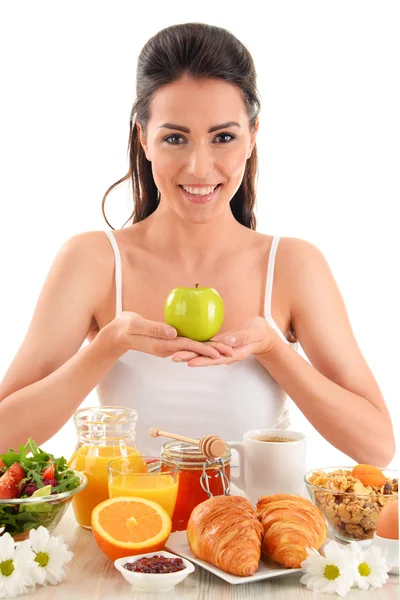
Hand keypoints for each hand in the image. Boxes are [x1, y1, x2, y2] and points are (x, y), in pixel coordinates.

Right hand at [98, 311, 234, 359]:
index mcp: (163, 345)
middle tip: (233, 351)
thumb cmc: (123, 328)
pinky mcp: (167, 343)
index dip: (206, 349)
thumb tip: (173, 333)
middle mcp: (168, 348)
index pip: (189, 347)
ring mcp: (168, 347)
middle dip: (214, 351)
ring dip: (209, 348)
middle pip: (195, 350)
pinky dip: (199, 344)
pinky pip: (186, 344)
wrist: (114, 336)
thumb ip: (154, 328)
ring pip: (193, 348)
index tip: (221, 352)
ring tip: (227, 348)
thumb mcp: (136, 325)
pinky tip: (209, 341)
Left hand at [170, 317, 278, 365]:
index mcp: (235, 354)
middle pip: (206, 358)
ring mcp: (221, 350)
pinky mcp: (218, 344)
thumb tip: (227, 341)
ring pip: (203, 354)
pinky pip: (205, 347)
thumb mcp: (254, 333)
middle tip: (174, 357)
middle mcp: (225, 355)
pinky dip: (194, 347)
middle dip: (190, 358)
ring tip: (174, 354)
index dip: (203, 361)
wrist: (261, 333)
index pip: (216, 359)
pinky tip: (183, 346)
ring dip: (189, 354)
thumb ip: (242, 338)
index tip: (190, 362)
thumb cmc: (259, 332)